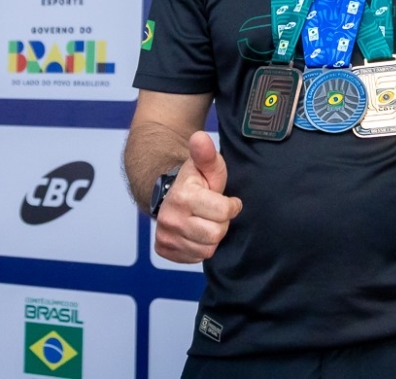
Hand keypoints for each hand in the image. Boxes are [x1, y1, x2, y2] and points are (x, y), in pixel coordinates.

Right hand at [153, 131, 242, 263]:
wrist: (170, 195)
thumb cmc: (196, 181)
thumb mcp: (207, 165)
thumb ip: (206, 153)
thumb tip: (200, 137)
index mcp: (183, 196)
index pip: (224, 213)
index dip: (230, 206)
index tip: (227, 200)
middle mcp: (170, 218)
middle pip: (216, 234)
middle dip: (220, 223)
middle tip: (213, 212)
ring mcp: (165, 236)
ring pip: (207, 250)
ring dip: (211, 237)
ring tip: (204, 222)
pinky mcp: (164, 250)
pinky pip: (195, 258)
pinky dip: (199, 248)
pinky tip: (195, 233)